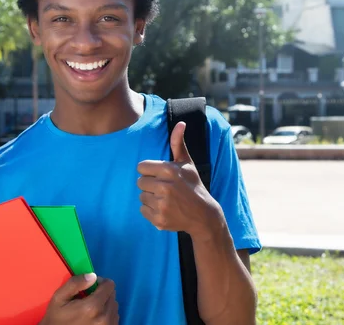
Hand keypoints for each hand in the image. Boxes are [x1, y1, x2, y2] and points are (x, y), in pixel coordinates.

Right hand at [40, 273, 118, 324]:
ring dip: (105, 303)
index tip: (91, 286)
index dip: (100, 282)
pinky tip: (95, 317)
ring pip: (114, 306)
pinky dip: (107, 314)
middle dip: (102, 293)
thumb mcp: (59, 298)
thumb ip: (75, 283)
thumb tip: (92, 276)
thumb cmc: (57, 318)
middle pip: (112, 295)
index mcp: (93, 306)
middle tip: (89, 298)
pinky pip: (114, 317)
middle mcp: (104, 317)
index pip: (109, 285)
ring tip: (92, 309)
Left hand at [137, 121, 222, 238]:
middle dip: (150, 184)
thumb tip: (180, 123)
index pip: (141, 167)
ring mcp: (162, 204)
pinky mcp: (159, 219)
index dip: (149, 171)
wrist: (203, 215)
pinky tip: (164, 208)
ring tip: (165, 199)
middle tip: (164, 188)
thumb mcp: (187, 163)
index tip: (160, 175)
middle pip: (140, 182)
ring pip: (141, 196)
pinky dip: (151, 210)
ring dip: (150, 197)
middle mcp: (165, 187)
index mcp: (169, 170)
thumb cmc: (193, 185)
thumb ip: (178, 143)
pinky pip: (143, 210)